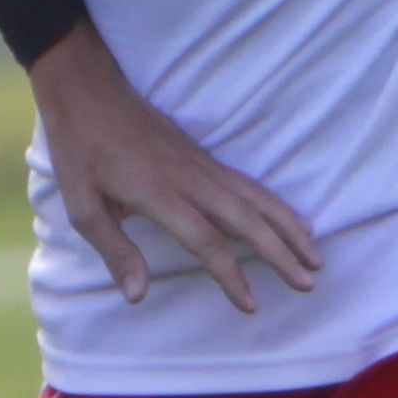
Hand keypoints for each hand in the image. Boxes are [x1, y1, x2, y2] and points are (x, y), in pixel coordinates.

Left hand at [28, 27, 322, 312]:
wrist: (90, 92)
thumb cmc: (82, 150)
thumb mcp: (82, 205)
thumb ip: (115, 250)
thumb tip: (137, 295)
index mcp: (161, 194)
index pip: (207, 241)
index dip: (231, 276)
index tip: (251, 306)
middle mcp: (191, 179)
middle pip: (248, 219)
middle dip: (282, 253)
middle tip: (308, 284)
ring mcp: (203, 166)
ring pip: (258, 198)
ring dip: (289, 228)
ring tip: (315, 257)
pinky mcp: (205, 158)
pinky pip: (250, 185)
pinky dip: (277, 205)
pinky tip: (293, 220)